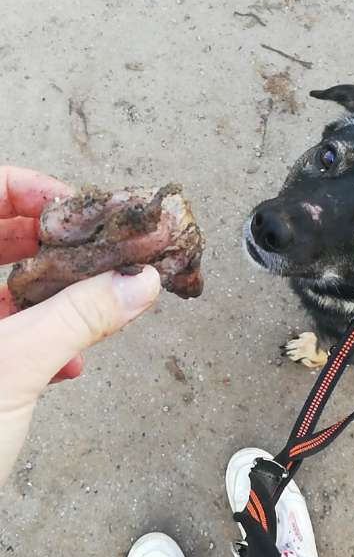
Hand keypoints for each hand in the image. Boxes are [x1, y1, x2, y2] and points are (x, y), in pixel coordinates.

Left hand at [0, 167, 160, 484]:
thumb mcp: (16, 367)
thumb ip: (80, 316)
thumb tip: (137, 280)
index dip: (30, 189)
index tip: (78, 208)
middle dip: (54, 244)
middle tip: (101, 249)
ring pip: (3, 284)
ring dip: (52, 294)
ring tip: (96, 303)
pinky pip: (3, 328)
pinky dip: (36, 336)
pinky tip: (66, 364)